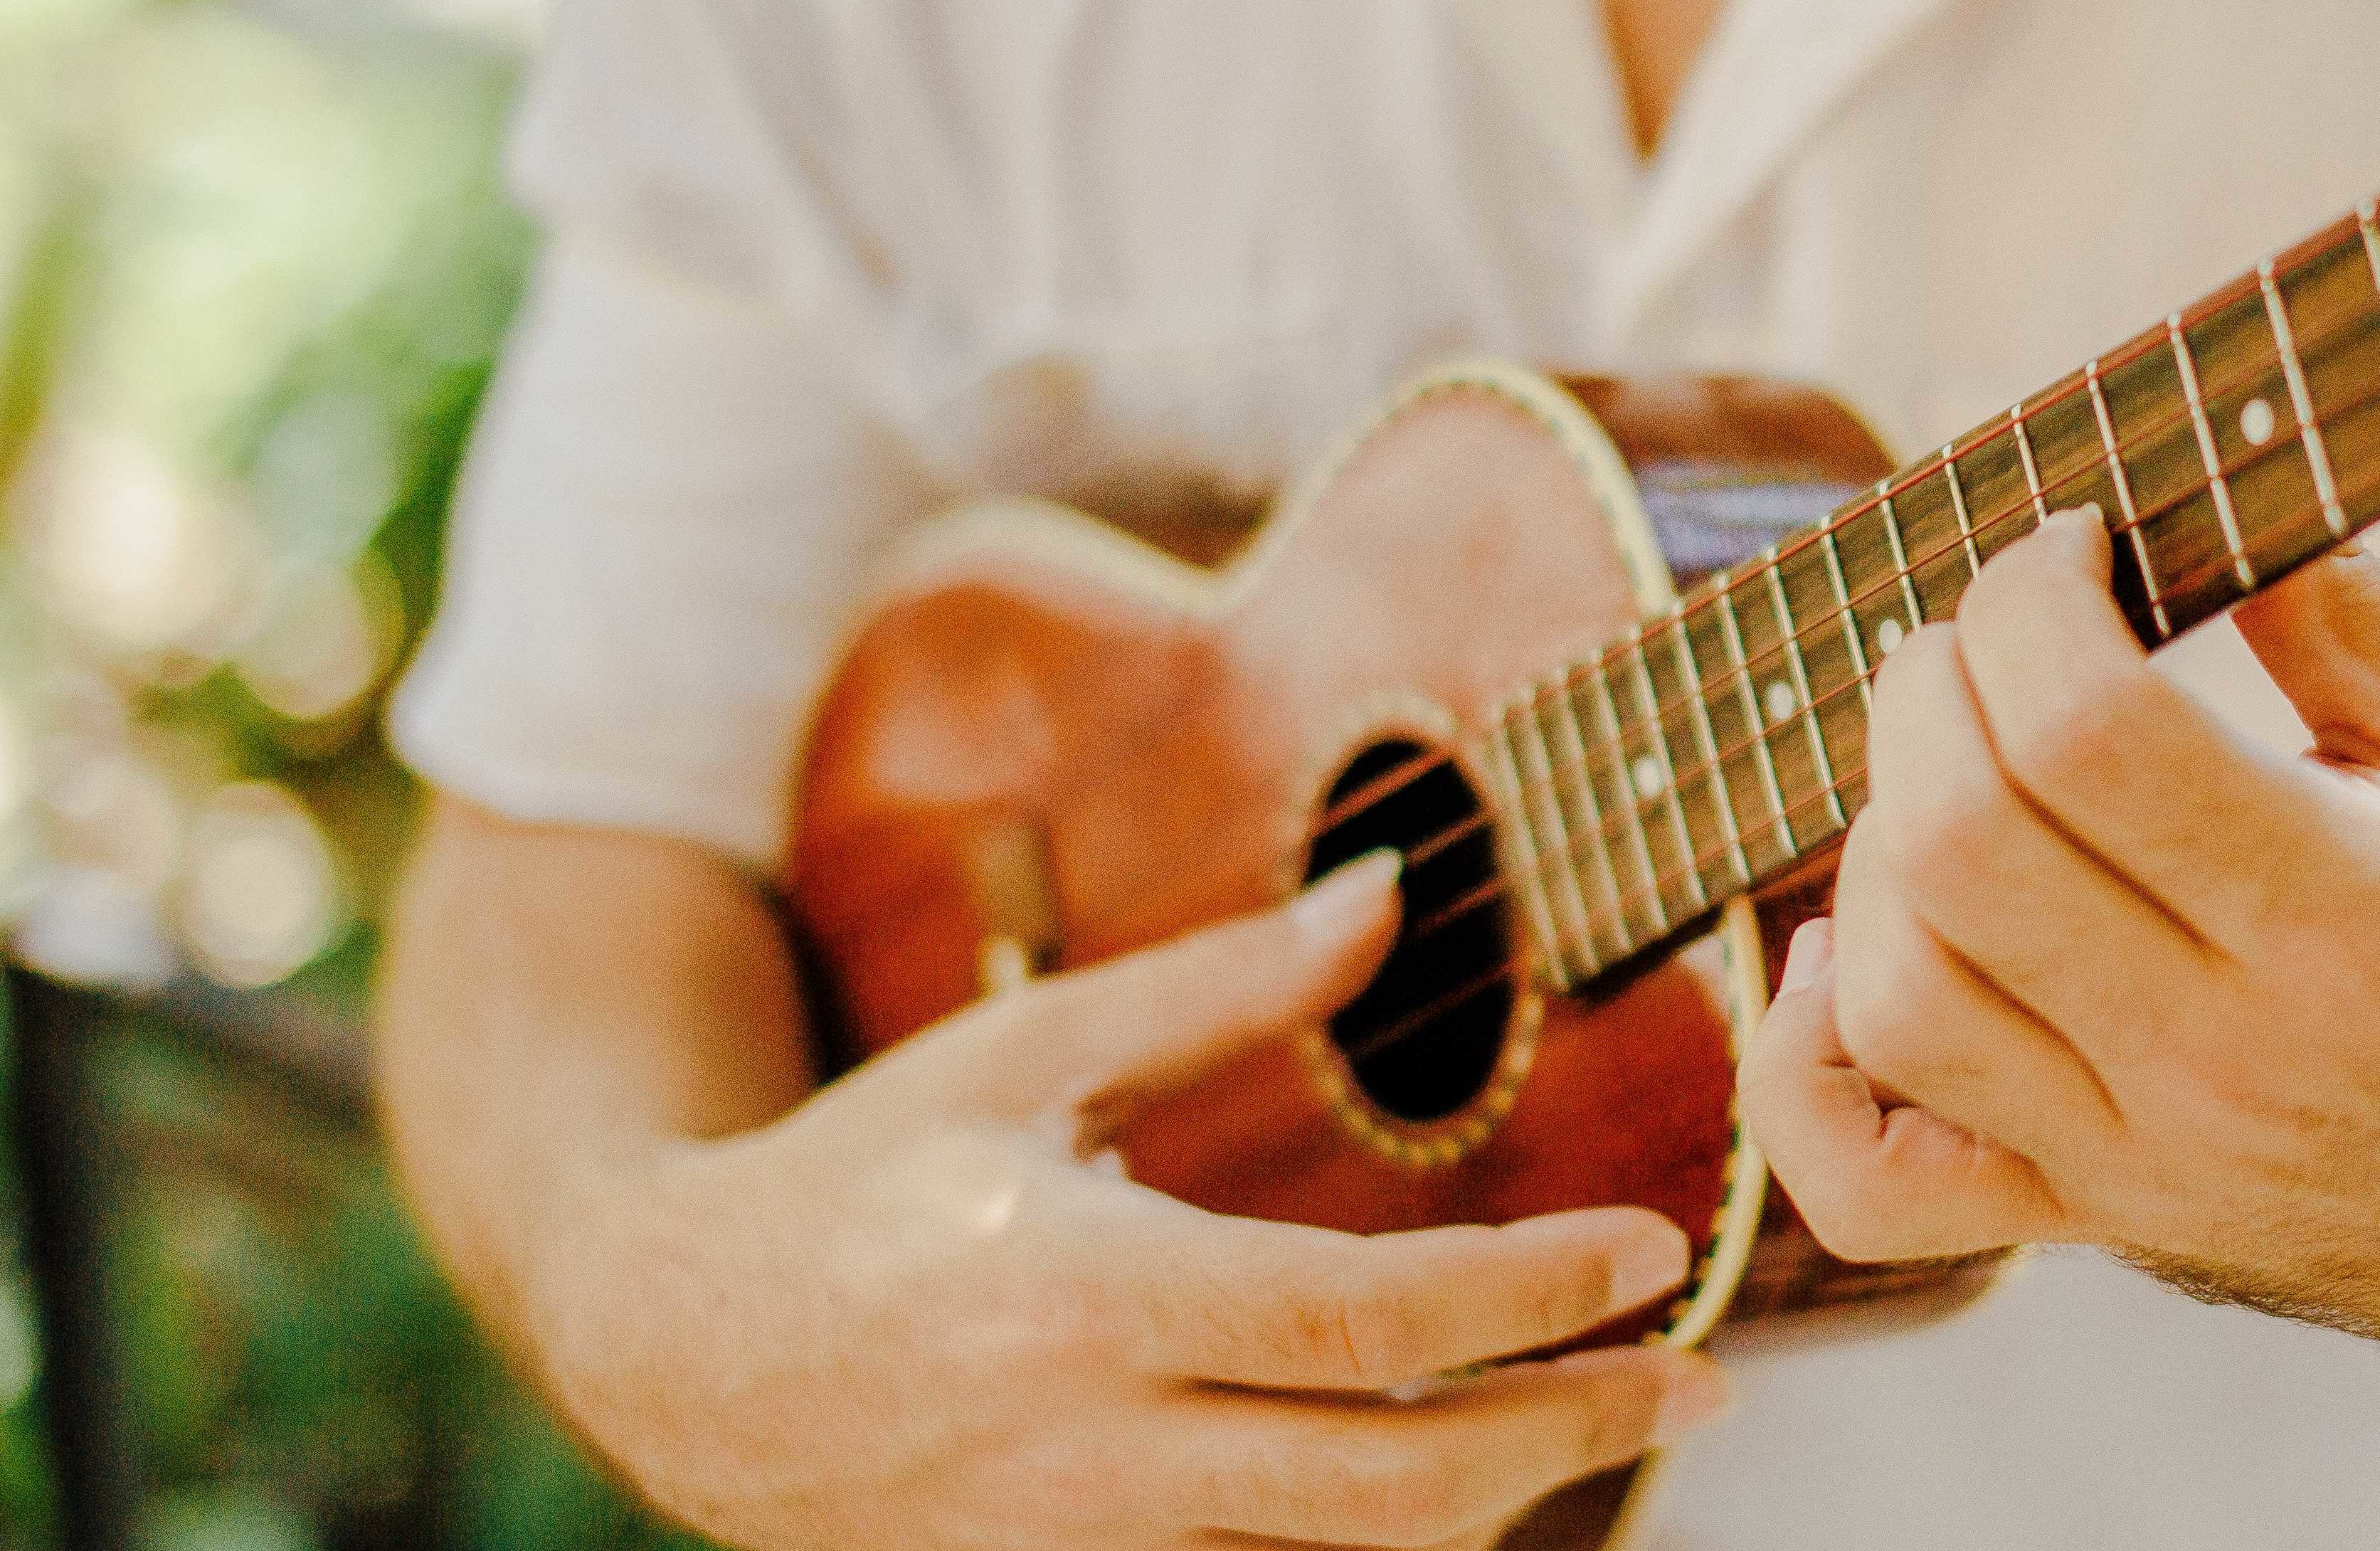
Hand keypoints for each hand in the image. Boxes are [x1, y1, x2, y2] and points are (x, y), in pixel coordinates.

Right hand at [526, 856, 1726, 1550]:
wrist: (676, 1356)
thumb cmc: (861, 1176)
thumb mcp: (1023, 1055)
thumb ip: (1218, 988)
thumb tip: (1388, 894)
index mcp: (1085, 1290)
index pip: (1360, 1321)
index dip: (1526, 1297)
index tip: (1654, 1252)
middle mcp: (1093, 1447)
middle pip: (1387, 1484)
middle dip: (1569, 1436)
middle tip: (1703, 1377)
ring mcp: (1083, 1547)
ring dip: (1502, 1496)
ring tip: (1619, 1413)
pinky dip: (1386, 1537)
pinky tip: (1475, 1474)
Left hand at [1738, 508, 2379, 1373]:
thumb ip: (2351, 620)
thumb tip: (2208, 477)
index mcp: (2342, 915)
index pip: (2091, 732)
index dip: (2033, 598)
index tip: (2069, 543)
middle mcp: (2223, 1051)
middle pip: (1959, 847)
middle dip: (1931, 688)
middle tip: (1985, 636)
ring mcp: (2136, 1156)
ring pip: (1899, 998)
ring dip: (1874, 844)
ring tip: (1945, 775)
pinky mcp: (2082, 1221)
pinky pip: (1868, 1185)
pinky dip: (1803, 1067)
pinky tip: (1842, 957)